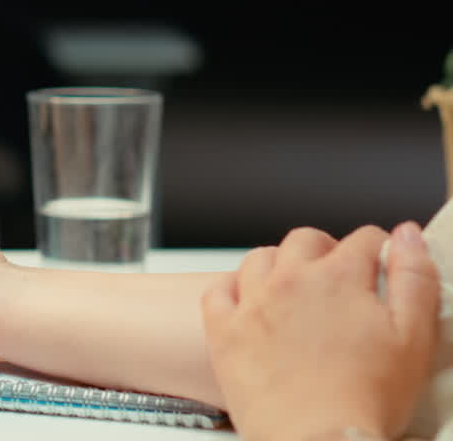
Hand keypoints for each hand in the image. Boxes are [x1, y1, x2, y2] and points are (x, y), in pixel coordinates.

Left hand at [201, 223, 440, 440]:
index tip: (381, 266)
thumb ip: (414, 278)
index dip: (378, 250)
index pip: (362, 239)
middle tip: (338, 278)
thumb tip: (406, 233)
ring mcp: (251, 303)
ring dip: (279, 265)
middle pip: (305, 240)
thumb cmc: (367, 398)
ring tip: (294, 289)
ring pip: (259, 259)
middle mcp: (289, 280)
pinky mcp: (224, 331)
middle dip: (326, 251)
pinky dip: (232, 289)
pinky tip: (247, 303)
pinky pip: (218, 290)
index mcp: (338, 277)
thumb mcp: (414, 337)